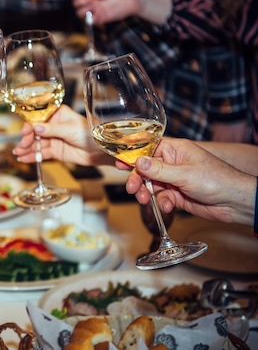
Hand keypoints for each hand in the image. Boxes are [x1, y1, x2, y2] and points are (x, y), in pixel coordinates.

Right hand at [12, 105, 113, 165]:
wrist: (101, 151)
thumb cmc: (90, 134)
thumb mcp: (70, 129)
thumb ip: (52, 129)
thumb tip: (36, 127)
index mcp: (57, 114)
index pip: (39, 118)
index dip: (30, 125)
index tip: (25, 132)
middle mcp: (53, 125)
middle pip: (34, 132)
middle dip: (26, 139)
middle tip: (21, 147)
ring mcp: (53, 139)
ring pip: (36, 144)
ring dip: (26, 149)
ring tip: (18, 154)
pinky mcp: (55, 151)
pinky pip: (41, 153)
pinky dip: (32, 156)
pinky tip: (24, 159)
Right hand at [125, 138, 254, 225]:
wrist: (234, 203)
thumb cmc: (217, 180)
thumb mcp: (184, 174)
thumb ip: (158, 169)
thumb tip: (138, 162)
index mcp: (176, 150)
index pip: (148, 147)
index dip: (133, 154)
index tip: (120, 162)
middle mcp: (173, 163)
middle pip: (145, 168)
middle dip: (137, 178)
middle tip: (131, 187)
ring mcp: (174, 179)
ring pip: (151, 184)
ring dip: (146, 192)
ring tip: (144, 200)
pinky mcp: (177, 195)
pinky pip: (161, 197)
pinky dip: (161, 203)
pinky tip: (167, 207)